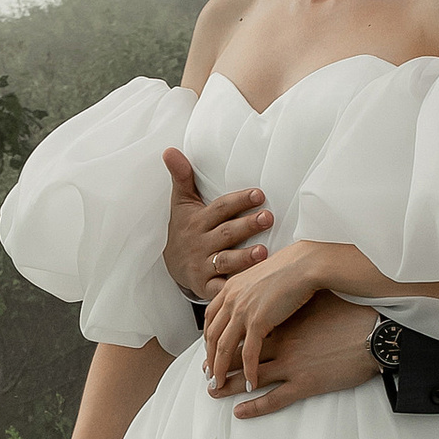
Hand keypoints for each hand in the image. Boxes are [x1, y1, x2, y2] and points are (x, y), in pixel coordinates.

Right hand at [162, 146, 272, 303]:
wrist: (171, 265)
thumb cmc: (185, 228)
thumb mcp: (181, 203)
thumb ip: (182, 176)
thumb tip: (170, 150)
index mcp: (198, 221)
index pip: (220, 209)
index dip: (238, 201)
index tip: (259, 194)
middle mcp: (201, 243)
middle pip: (226, 233)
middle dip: (247, 226)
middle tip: (268, 217)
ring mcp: (203, 266)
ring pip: (225, 261)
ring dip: (244, 258)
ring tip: (264, 252)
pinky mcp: (206, 286)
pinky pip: (220, 288)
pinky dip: (233, 288)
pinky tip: (250, 286)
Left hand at [201, 238, 359, 389]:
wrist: (307, 263)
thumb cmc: (293, 270)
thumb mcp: (261, 280)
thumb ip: (250, 294)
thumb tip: (251, 308)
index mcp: (230, 288)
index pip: (211, 319)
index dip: (208, 339)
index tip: (210, 354)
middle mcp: (231, 299)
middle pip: (212, 336)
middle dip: (210, 360)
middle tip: (210, 377)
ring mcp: (243, 310)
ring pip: (224, 347)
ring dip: (221, 370)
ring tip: (221, 387)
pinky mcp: (259, 321)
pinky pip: (249, 353)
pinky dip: (248, 371)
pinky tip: (249, 384)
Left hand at [204, 288, 379, 419]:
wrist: (372, 328)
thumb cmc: (348, 311)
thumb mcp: (314, 299)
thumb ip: (294, 302)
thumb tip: (284, 296)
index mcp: (281, 319)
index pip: (242, 327)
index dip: (225, 336)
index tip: (214, 343)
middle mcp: (279, 340)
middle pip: (238, 351)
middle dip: (217, 361)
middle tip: (203, 370)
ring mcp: (290, 362)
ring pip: (248, 375)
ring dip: (227, 383)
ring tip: (211, 390)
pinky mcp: (304, 381)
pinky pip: (272, 397)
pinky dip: (254, 405)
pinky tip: (239, 410)